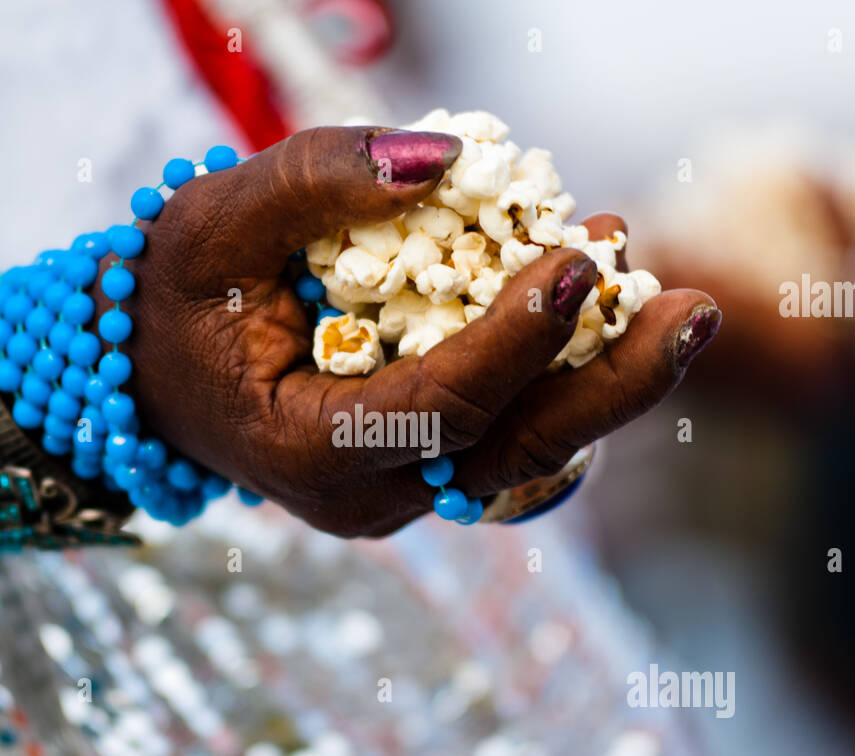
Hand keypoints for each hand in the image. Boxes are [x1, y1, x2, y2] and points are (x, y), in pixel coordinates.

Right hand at [110, 126, 720, 536]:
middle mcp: (367, 495)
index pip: (439, 408)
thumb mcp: (215, 220)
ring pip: (529, 452)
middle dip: (613, 386)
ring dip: (606, 382)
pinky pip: (513, 434)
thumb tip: (447, 160)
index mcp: (308, 451)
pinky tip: (605, 312)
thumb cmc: (179, 297)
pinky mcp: (426, 472)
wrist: (158, 376)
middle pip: (514, 453)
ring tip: (674, 306)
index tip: (577, 262)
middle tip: (696, 312)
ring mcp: (403, 494)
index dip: (515, 342)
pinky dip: (565, 378)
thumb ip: (316, 179)